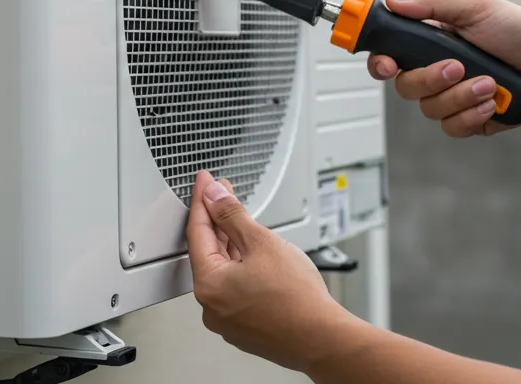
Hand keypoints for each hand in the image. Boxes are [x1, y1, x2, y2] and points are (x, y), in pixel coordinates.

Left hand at [186, 170, 355, 372]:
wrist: (323, 339)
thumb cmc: (297, 300)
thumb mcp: (261, 242)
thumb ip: (232, 216)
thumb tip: (214, 197)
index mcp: (208, 285)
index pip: (197, 231)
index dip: (202, 201)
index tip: (205, 182)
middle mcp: (212, 306)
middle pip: (208, 252)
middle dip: (217, 220)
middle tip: (222, 194)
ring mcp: (228, 320)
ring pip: (224, 271)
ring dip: (230, 244)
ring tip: (241, 220)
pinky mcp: (244, 326)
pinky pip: (236, 289)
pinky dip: (241, 267)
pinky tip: (252, 254)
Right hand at [367, 0, 520, 136]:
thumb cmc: (519, 31)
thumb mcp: (475, 6)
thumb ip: (432, 4)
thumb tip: (394, 1)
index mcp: (430, 43)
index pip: (390, 55)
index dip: (381, 63)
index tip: (389, 65)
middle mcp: (436, 72)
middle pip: (405, 87)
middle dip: (431, 79)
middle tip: (458, 66)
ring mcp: (451, 98)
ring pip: (429, 109)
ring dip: (460, 96)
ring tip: (489, 83)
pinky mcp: (469, 120)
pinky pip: (452, 128)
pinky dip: (472, 115)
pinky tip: (491, 101)